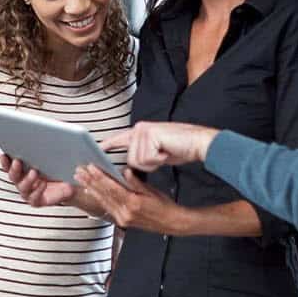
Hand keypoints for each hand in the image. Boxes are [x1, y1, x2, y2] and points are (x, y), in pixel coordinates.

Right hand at [1, 153, 75, 207]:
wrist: (71, 183)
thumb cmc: (60, 168)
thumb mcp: (54, 154)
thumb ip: (47, 147)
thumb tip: (41, 136)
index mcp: (23, 168)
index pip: (10, 164)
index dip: (5, 160)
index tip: (4, 154)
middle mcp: (23, 180)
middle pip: (13, 176)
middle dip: (14, 168)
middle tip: (17, 161)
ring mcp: (29, 191)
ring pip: (22, 187)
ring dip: (27, 180)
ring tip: (34, 172)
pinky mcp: (37, 200)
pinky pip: (34, 198)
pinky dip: (37, 191)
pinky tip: (43, 184)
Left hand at [75, 165, 185, 234]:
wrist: (171, 224)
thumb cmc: (164, 206)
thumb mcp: (152, 191)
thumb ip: (136, 182)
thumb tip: (125, 172)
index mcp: (133, 204)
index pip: (112, 188)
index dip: (100, 177)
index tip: (90, 167)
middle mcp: (125, 213)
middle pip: (104, 194)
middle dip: (90, 181)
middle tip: (79, 171)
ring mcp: (122, 218)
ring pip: (103, 201)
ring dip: (91, 188)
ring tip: (81, 178)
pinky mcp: (122, 221)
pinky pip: (107, 207)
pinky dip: (98, 197)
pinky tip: (91, 190)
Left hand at [99, 122, 219, 172]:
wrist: (199, 143)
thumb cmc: (181, 148)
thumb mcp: (157, 153)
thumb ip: (142, 155)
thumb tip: (128, 168)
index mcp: (140, 132)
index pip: (121, 138)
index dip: (109, 144)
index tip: (98, 148)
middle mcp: (139, 129)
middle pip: (130, 159)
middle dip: (147, 164)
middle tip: (161, 155)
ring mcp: (143, 130)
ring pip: (137, 161)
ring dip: (153, 162)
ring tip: (165, 152)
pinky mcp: (149, 134)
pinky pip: (146, 159)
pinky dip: (159, 160)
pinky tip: (167, 151)